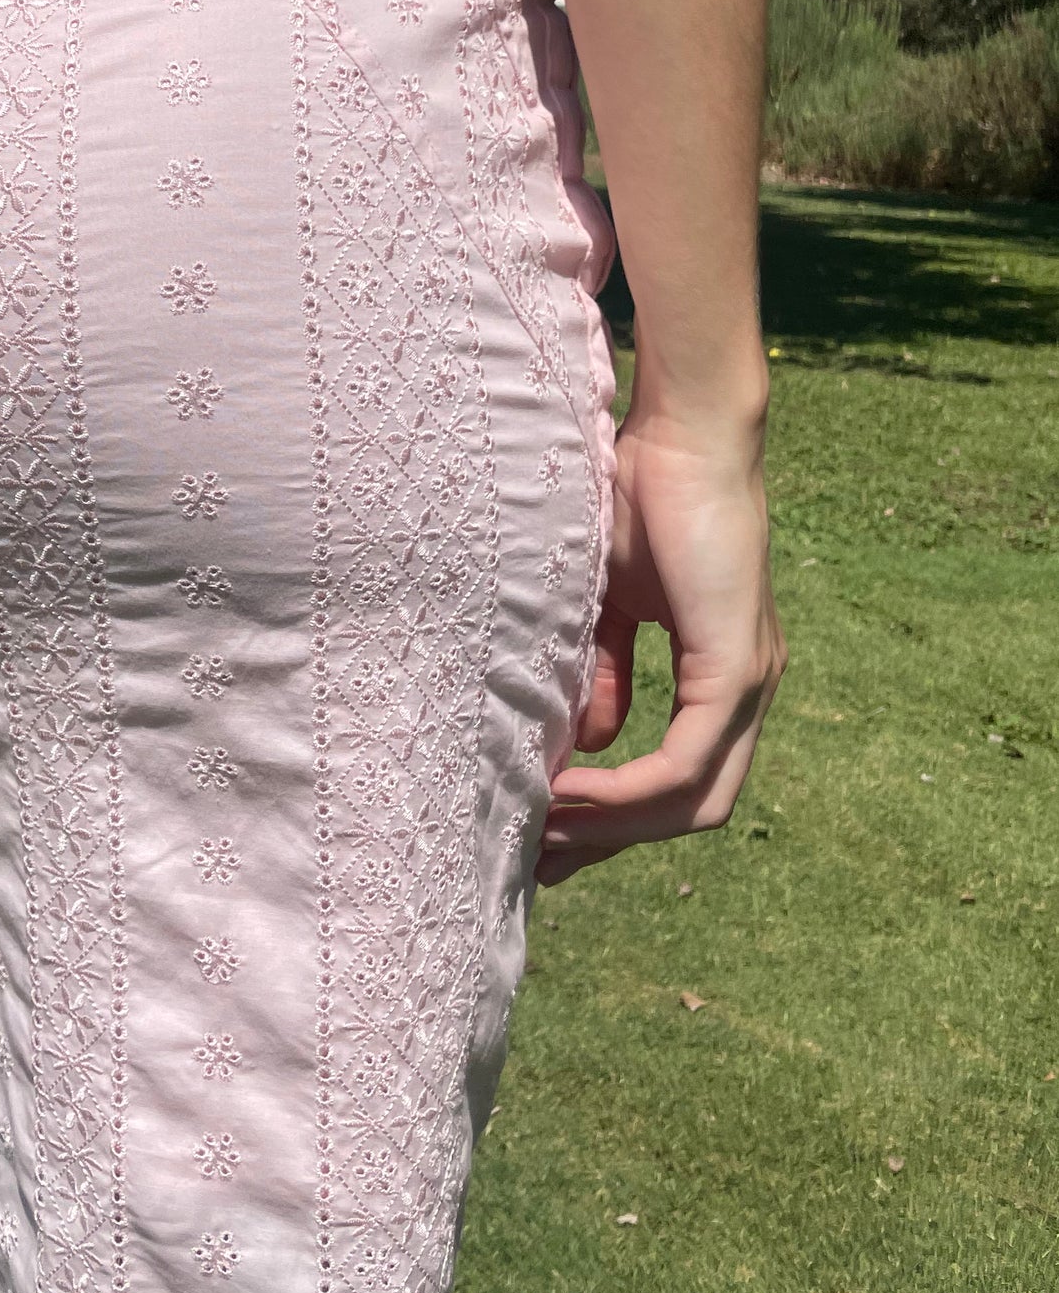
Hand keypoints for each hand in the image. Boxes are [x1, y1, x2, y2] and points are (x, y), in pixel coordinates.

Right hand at [538, 391, 783, 885]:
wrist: (683, 433)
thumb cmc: (643, 495)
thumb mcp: (612, 601)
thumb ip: (607, 671)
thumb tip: (585, 743)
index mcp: (722, 675)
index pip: (681, 776)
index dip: (619, 816)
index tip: (549, 834)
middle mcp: (746, 691)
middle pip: (693, 808)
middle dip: (616, 842)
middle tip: (543, 859)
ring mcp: (749, 685)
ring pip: (694, 801)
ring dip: (617, 827)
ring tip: (546, 827)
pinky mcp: (736, 671)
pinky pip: (684, 765)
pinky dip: (625, 790)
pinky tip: (571, 789)